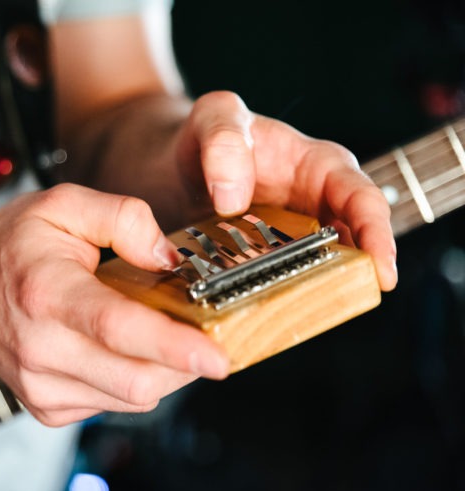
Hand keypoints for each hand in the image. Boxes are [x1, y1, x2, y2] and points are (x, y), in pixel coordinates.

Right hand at [0, 184, 228, 426]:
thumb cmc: (9, 247)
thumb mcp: (64, 205)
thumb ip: (124, 218)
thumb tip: (170, 257)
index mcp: (46, 292)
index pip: (117, 327)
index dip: (173, 346)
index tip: (216, 356)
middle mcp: (41, 348)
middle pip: (135, 379)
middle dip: (184, 363)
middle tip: (203, 335)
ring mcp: (41, 386)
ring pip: (132, 398)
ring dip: (162, 370)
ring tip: (155, 332)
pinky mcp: (47, 407)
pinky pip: (114, 403)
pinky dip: (133, 379)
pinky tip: (118, 348)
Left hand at [175, 91, 397, 290]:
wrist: (173, 164)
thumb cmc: (207, 134)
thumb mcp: (215, 116)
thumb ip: (224, 141)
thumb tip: (232, 199)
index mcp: (319, 167)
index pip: (362, 199)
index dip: (376, 234)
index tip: (381, 270)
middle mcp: (312, 207)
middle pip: (347, 246)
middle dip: (350, 275)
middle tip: (341, 303)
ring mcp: (287, 239)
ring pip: (311, 271)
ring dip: (306, 292)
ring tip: (293, 310)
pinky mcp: (259, 263)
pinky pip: (272, 283)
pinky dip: (267, 295)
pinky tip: (250, 310)